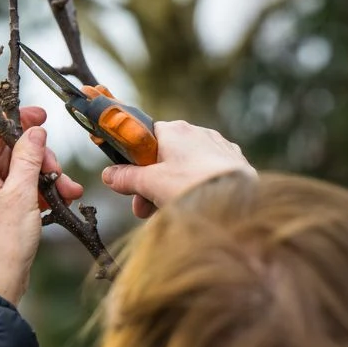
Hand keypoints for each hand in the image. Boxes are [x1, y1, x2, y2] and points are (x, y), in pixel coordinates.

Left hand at [0, 106, 83, 305]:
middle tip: (60, 173)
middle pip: (10, 152)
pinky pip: (16, 191)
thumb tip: (35, 131)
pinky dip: (37, 193)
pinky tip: (60, 200)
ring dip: (45, 179)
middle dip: (41, 160)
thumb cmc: (4, 240)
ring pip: (18, 173)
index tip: (43, 116)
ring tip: (70, 192)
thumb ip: (30, 157)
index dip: (21, 121)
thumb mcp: (23, 193)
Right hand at [100, 120, 254, 218]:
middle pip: (166, 157)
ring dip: (173, 189)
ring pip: (188, 168)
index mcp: (174, 130)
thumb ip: (127, 178)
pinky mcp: (236, 163)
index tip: (130, 186)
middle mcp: (198, 132)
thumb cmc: (192, 187)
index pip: (145, 139)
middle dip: (152, 184)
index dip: (134, 164)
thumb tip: (108, 175)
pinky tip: (198, 207)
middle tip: (144, 211)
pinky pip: (209, 174)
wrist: (239, 203)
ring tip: (169, 215)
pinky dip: (198, 188)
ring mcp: (220, 147)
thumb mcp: (151, 184)